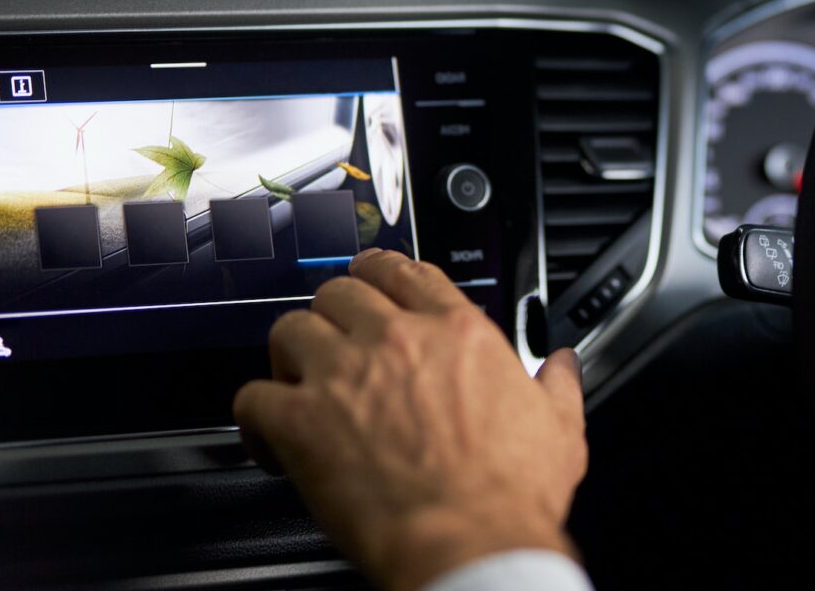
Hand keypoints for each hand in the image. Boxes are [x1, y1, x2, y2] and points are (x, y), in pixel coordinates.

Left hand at [234, 250, 586, 590]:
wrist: (469, 543)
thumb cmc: (510, 493)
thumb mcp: (558, 427)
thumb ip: (557, 385)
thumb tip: (562, 365)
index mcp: (457, 332)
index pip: (405, 270)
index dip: (380, 272)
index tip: (373, 281)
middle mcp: (396, 340)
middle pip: (339, 291)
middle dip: (332, 314)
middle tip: (334, 340)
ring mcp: (343, 376)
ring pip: (289, 329)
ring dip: (290, 355)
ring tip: (297, 382)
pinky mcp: (301, 423)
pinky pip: (252, 397)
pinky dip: (255, 417)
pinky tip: (269, 438)